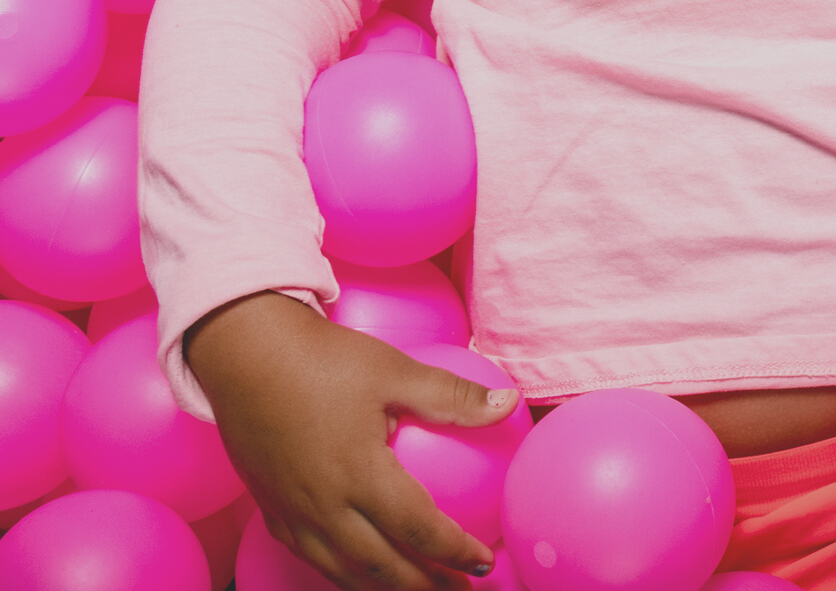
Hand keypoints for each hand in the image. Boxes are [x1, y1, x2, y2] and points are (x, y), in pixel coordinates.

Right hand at [184, 291, 520, 589]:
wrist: (241, 351)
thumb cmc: (323, 357)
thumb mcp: (396, 370)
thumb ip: (453, 397)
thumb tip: (510, 403)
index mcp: (359, 476)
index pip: (418, 530)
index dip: (455, 553)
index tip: (485, 564)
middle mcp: (322, 506)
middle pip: (381, 566)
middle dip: (424, 586)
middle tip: (460, 590)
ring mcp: (291, 512)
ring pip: (342, 570)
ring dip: (384, 587)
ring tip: (418, 589)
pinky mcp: (269, 507)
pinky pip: (309, 556)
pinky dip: (342, 571)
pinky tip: (360, 568)